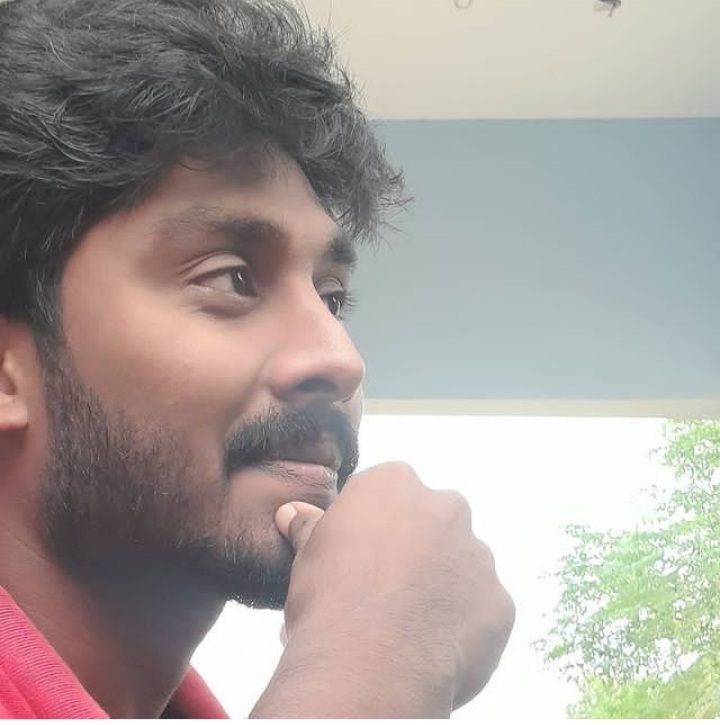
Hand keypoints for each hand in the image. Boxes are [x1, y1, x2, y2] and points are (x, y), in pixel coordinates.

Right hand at [272, 462, 514, 714]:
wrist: (369, 663)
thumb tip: (291, 512)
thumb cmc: (330, 597)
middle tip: (386, 588)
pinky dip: (462, 623)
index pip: (387, 494)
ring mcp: (478, 554)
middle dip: (416, 547)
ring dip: (443, 584)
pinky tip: (432, 646)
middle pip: (432, 521)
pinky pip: (481, 608)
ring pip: (461, 564)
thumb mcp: (307, 554)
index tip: (358, 555)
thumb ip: (309, 526)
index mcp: (394, 484)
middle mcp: (444, 508)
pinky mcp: (500, 601)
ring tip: (408, 624)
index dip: (372, 527)